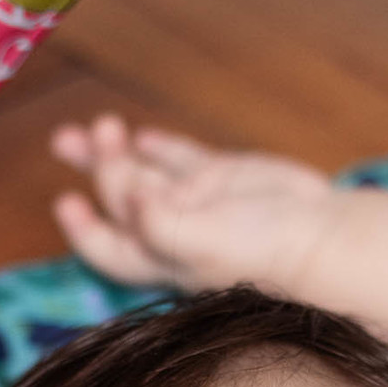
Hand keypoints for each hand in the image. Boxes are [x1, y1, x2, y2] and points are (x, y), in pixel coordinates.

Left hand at [50, 115, 335, 295]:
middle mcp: (174, 232)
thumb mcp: (202, 243)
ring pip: (145, 174)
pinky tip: (143, 138)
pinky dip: (159, 149)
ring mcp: (197, 202)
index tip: (66, 200)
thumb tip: (126, 202)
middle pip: (122, 201)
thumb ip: (159, 224)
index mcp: (162, 259)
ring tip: (99, 127)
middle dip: (100, 168)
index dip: (83, 228)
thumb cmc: (264, 253)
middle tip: (86, 136)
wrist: (320, 236)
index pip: (109, 248)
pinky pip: (181, 159)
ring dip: (116, 153)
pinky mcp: (222, 177)